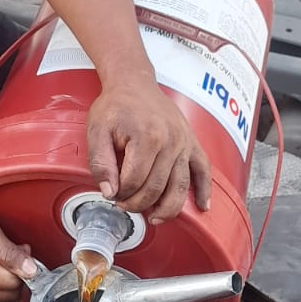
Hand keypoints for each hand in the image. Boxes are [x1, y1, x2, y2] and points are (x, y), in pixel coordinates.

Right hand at [0, 202, 36, 301]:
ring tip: (3, 262)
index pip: (14, 283)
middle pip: (10, 295)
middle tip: (15, 254)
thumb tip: (31, 270)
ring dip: (9, 284)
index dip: (25, 267)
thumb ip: (10, 252)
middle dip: (18, 276)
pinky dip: (0, 297)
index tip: (24, 252)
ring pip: (2, 301)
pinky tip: (0, 280)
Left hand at [87, 77, 211, 222]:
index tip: (112, 195)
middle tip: (125, 205)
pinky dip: (204, 190)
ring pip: (180, 186)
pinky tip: (202, 206)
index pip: (134, 181)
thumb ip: (100, 163)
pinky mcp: (192, 142)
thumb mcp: (96, 131)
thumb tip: (109, 191)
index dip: (120, 194)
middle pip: (157, 187)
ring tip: (154, 218)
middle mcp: (170, 141)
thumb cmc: (115, 106)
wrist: (134, 83)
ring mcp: (184, 143)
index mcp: (146, 137)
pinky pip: (203, 170)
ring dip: (168, 208)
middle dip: (138, 204)